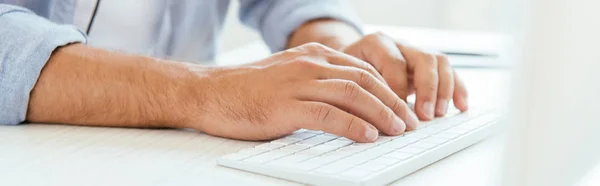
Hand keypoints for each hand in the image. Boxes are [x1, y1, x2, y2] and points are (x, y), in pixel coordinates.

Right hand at [178, 43, 418, 141]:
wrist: (208, 93)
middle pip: (364, 80)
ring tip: (397, 130)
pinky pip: (328, 114)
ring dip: (381, 113)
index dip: (388, 89)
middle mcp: (309, 64)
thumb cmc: (247, 91)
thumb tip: (349, 105)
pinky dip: (353, 126)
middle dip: (392, 102)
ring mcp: (297, 83)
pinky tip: (367, 136)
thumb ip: (317, 84)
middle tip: (409, 122)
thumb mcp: (288, 77)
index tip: (403, 107)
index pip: (362, 69)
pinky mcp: (285, 106)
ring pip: (352, 94)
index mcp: (312, 56)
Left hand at [340, 32, 468, 120]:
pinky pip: (449, 72)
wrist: (350, 61)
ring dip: (443, 90)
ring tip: (439, 114)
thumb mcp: (344, 81)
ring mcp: (415, 52)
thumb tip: (368, 121)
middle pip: (422, 58)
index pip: (393, 61)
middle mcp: (399, 44)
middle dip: (426, 89)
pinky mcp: (428, 64)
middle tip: (424, 115)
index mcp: (376, 43)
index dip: (397, 87)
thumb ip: (355, 96)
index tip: (396, 112)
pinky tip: (460, 107)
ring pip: (439, 62)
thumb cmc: (346, 75)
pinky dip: (458, 89)